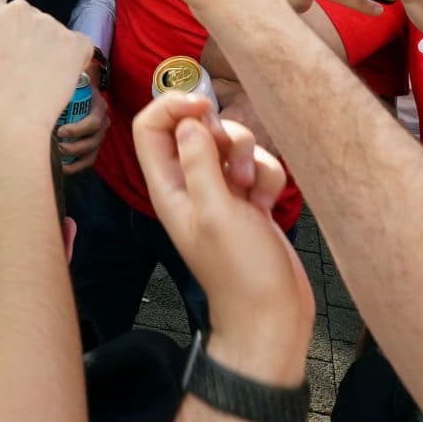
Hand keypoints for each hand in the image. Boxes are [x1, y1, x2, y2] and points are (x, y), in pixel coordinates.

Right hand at [0, 0, 96, 134]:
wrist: (8, 118)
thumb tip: (1, 24)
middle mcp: (19, 10)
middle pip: (30, 20)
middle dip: (29, 40)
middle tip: (19, 72)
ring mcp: (48, 23)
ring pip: (53, 36)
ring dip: (49, 54)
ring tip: (34, 82)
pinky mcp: (74, 40)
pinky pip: (76, 48)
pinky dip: (72, 62)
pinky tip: (57, 79)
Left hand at [56, 60, 109, 172]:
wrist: (83, 88)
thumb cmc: (74, 84)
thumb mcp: (73, 77)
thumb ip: (68, 72)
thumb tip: (55, 65)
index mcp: (100, 107)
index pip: (93, 123)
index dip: (77, 130)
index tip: (59, 131)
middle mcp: (104, 123)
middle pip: (93, 141)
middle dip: (74, 146)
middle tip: (55, 146)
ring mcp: (100, 136)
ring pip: (91, 153)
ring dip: (74, 158)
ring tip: (57, 157)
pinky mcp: (94, 146)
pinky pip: (89, 161)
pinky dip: (77, 167)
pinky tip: (63, 168)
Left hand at [133, 96, 310, 383]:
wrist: (273, 314)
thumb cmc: (240, 271)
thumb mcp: (216, 211)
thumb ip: (198, 161)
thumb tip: (189, 121)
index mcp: (169, 187)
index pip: (150, 127)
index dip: (173, 107)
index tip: (204, 107)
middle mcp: (191, 184)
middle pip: (198, 128)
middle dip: (223, 135)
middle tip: (232, 168)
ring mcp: (222, 191)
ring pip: (233, 143)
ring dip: (250, 159)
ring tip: (251, 195)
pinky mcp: (249, 198)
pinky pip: (258, 164)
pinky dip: (267, 177)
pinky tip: (267, 205)